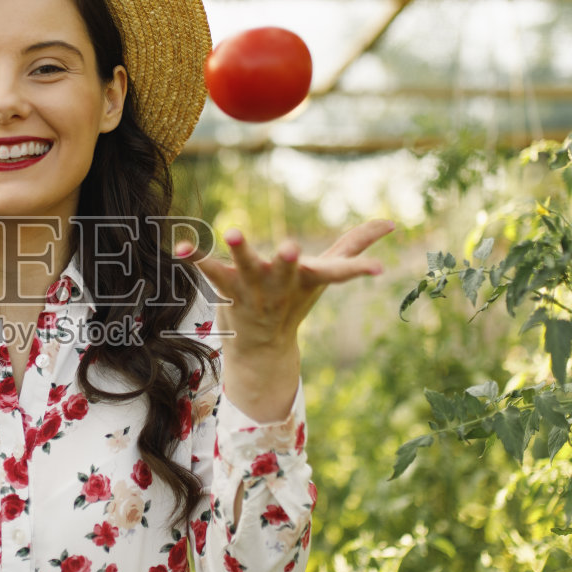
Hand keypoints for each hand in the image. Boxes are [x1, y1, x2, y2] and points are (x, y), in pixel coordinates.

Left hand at [176, 220, 394, 353]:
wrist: (261, 348)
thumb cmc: (296, 298)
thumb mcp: (327, 273)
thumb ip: (356, 245)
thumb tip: (392, 223)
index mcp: (308, 278)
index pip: (340, 274)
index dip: (361, 270)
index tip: (380, 270)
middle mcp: (281, 284)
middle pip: (286, 271)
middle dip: (288, 261)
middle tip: (291, 248)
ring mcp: (252, 288)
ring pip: (245, 267)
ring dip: (241, 250)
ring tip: (234, 231)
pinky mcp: (226, 286)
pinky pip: (208, 269)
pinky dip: (193, 256)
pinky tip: (179, 246)